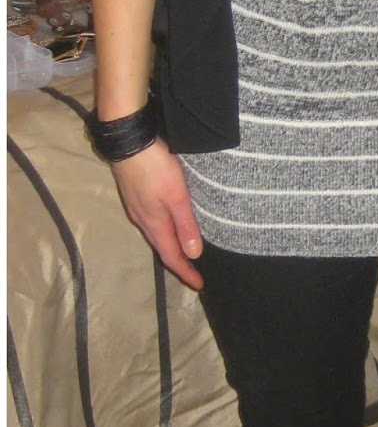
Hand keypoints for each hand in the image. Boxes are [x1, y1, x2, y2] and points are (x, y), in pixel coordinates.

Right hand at [110, 140, 204, 289]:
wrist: (129, 142)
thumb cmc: (156, 169)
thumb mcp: (177, 197)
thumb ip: (185, 225)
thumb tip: (194, 255)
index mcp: (154, 224)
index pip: (171, 256)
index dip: (185, 272)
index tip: (199, 285)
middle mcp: (143, 220)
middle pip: (163, 248)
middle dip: (178, 262)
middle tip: (194, 272)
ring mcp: (137, 207)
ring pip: (157, 235)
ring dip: (172, 246)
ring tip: (186, 253)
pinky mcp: (136, 195)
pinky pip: (153, 222)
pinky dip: (165, 231)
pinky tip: (173, 225)